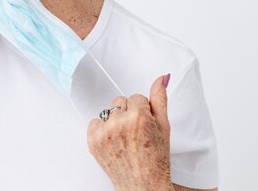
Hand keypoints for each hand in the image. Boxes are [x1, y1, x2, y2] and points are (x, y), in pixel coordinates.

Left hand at [87, 74, 172, 190]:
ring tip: (124, 139)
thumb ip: (160, 100)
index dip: (142, 111)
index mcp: (139, 117)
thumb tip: (161, 78)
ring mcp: (104, 133)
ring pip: (107, 111)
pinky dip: (101, 130)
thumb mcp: (164, 127)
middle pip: (119, 101)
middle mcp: (119, 123)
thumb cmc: (156, 160)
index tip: (144, 125)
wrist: (144, 186)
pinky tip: (113, 141)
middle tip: (135, 133)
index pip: (135, 97)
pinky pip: (94, 122)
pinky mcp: (93, 142)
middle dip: (128, 113)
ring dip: (114, 121)